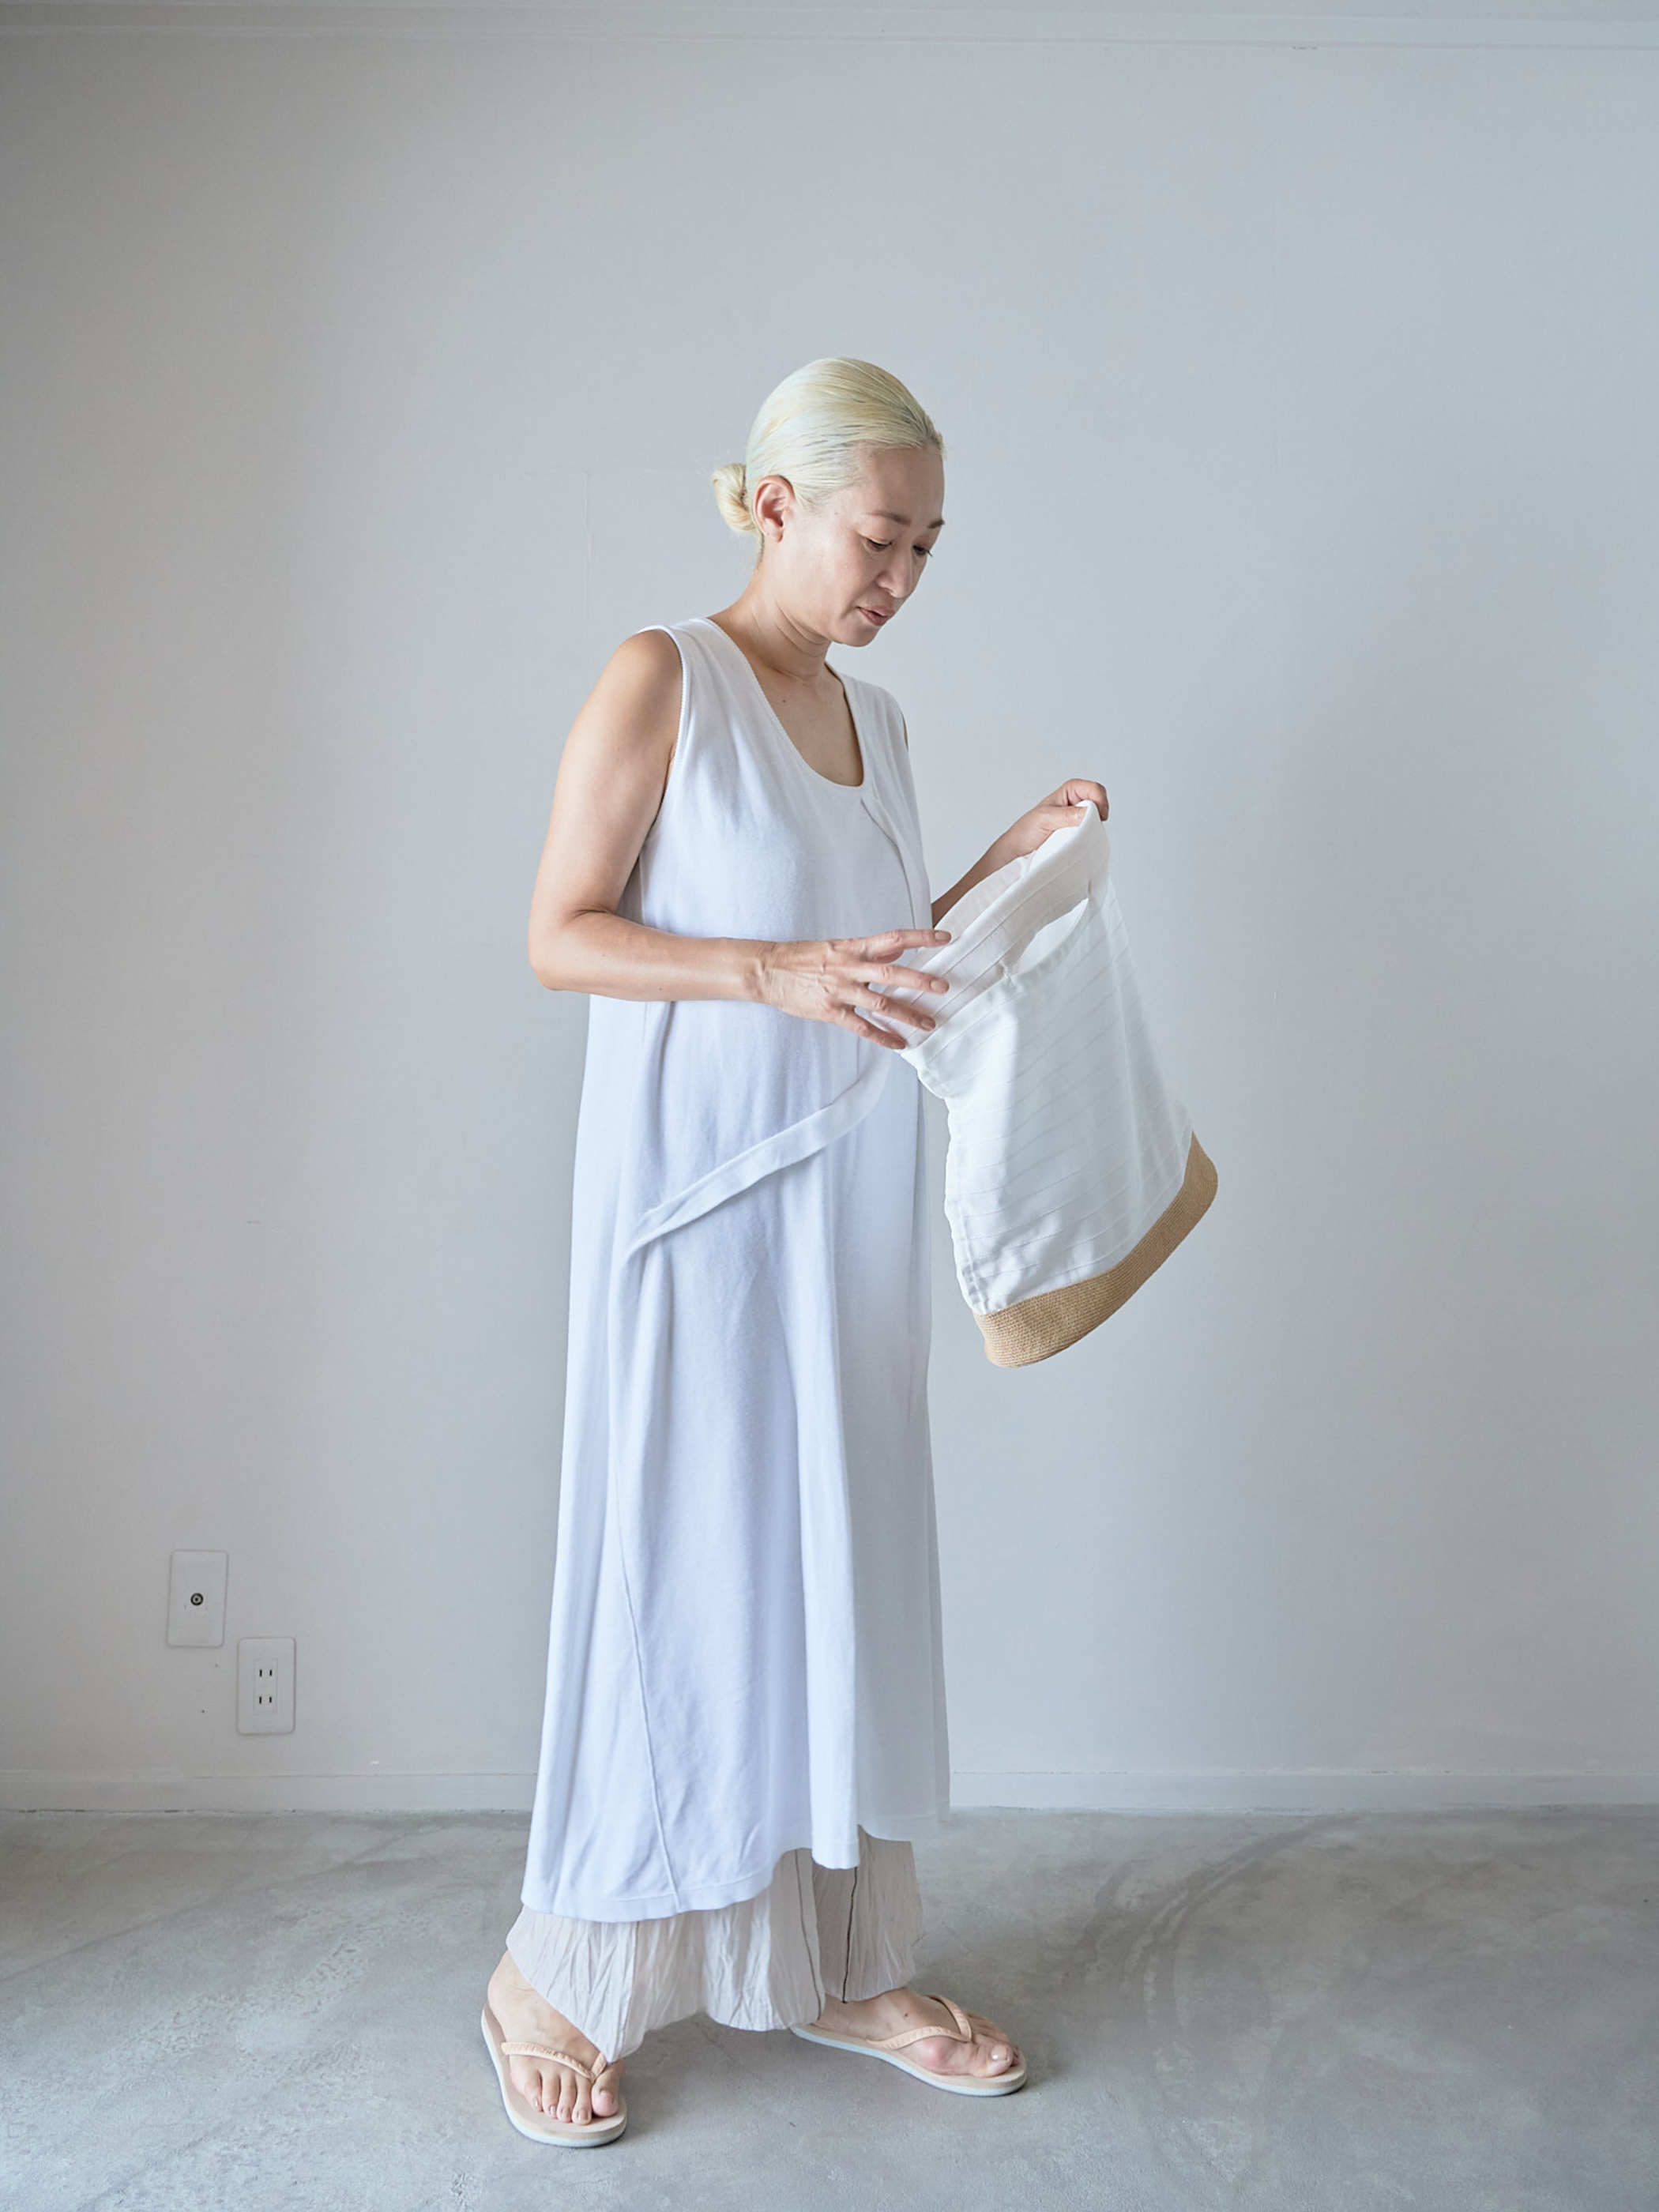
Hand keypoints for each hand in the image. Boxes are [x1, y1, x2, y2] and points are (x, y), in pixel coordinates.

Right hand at [756, 926, 953, 1048]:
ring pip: (880, 1003)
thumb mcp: (837, 946)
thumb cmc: (802, 958)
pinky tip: (899, 1043)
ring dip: (907, 1015)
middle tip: (943, 987)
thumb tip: (898, 948)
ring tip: (929, 1024)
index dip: (921, 937)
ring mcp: (840, 990)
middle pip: (891, 973)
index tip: (945, 937)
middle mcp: (849, 967)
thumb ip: (868, 950)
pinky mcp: (830, 1011)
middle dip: (920, 981)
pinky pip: (861, 1027)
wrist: (768, 971)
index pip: (893, 938)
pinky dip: (882, 1037)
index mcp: (853, 947)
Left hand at [985, 778, 1109, 870]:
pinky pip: (1092, 832)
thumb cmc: (1026, 831)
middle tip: (1092, 826)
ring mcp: (1078, 819)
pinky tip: (1083, 843)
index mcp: (1069, 792)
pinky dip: (1091, 837)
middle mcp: (1075, 804)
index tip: (1099, 815)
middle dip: (1100, 813)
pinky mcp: (1078, 834)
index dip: (1100, 799)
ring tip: (1083, 836)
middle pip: (1099, 802)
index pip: (1093, 788)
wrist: (1017, 852)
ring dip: (1095, 827)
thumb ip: (1066, 815)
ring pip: (1097, 819)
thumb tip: (1088, 812)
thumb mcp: (1045, 819)